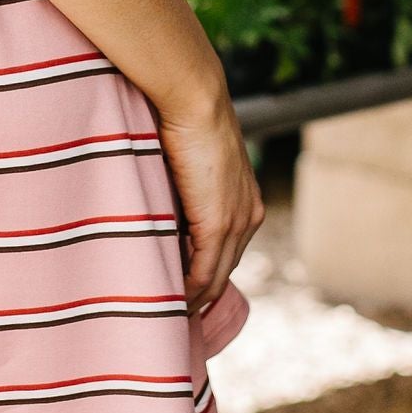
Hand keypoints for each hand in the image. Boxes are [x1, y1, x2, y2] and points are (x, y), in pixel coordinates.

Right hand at [155, 94, 263, 319]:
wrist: (196, 101)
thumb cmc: (186, 123)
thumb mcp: (191, 167)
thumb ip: (185, 194)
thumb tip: (162, 213)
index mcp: (247, 204)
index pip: (227, 254)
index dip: (206, 276)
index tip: (180, 292)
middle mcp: (249, 217)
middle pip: (224, 272)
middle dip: (199, 295)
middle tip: (169, 312)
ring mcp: (237, 222)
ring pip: (215, 278)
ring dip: (192, 298)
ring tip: (165, 312)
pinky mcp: (218, 223)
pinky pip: (204, 271)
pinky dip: (187, 290)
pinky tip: (168, 300)